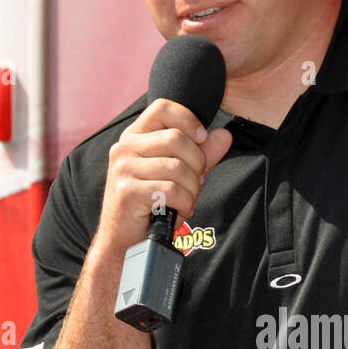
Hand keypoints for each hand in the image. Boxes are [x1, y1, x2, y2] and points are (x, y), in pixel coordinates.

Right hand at [95, 97, 232, 256]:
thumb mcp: (177, 174)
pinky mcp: (128, 191)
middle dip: (197, 164)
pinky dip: (184, 203)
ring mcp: (123, 169)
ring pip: (178, 167)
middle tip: (194, 183)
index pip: (163, 108)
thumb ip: (200, 153)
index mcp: (134, 137)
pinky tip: (179, 210)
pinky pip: (172, 190)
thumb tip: (224, 135)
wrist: (124, 241)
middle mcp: (124, 148)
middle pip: (177, 138)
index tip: (201, 139)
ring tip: (185, 200)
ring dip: (191, 189)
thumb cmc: (151, 205)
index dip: (188, 119)